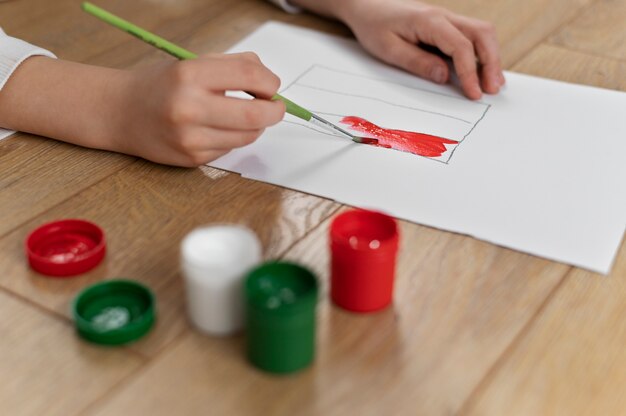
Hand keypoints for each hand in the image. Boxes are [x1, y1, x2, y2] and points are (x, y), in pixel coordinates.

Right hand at [117, 52, 284, 165]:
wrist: (120, 113)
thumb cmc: (162, 85)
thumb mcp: (192, 63)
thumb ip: (233, 67)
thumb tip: (270, 83)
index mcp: (190, 75)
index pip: (249, 77)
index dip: (270, 82)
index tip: (272, 86)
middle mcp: (189, 108)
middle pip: (255, 114)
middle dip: (275, 111)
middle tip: (276, 107)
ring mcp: (190, 138)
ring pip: (248, 136)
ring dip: (256, 126)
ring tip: (244, 115)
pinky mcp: (192, 159)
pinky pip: (230, 149)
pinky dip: (233, 138)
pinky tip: (217, 128)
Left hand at [335, 0, 504, 99]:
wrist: (367, 6)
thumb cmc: (374, 27)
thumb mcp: (389, 50)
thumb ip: (417, 63)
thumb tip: (444, 77)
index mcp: (429, 21)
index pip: (460, 46)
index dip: (470, 72)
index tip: (474, 93)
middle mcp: (443, 16)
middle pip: (482, 34)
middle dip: (492, 62)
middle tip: (493, 89)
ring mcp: (447, 18)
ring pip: (482, 33)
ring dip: (491, 57)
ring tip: (493, 84)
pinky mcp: (446, 25)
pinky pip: (472, 36)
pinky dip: (482, 53)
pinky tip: (483, 71)